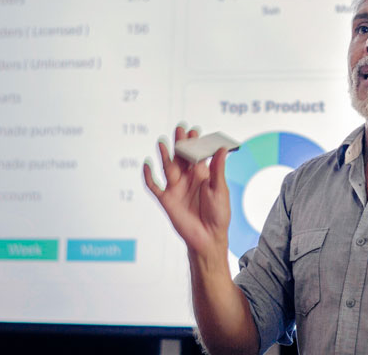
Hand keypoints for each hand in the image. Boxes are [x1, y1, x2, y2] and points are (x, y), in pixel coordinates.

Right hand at [142, 125, 231, 258]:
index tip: (194, 131)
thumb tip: (220, 149)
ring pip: (167, 167)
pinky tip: (147, 164)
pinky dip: (148, 176)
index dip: (195, 143)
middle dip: (180, 143)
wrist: (209, 237)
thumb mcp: (220, 189)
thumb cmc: (218, 215)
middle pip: (181, 157)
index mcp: (202, 175)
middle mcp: (187, 179)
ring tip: (162, 142)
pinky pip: (154, 186)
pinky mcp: (166, 200)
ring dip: (164, 155)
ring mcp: (176, 188)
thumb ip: (217, 169)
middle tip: (179, 129)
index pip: (196, 154)